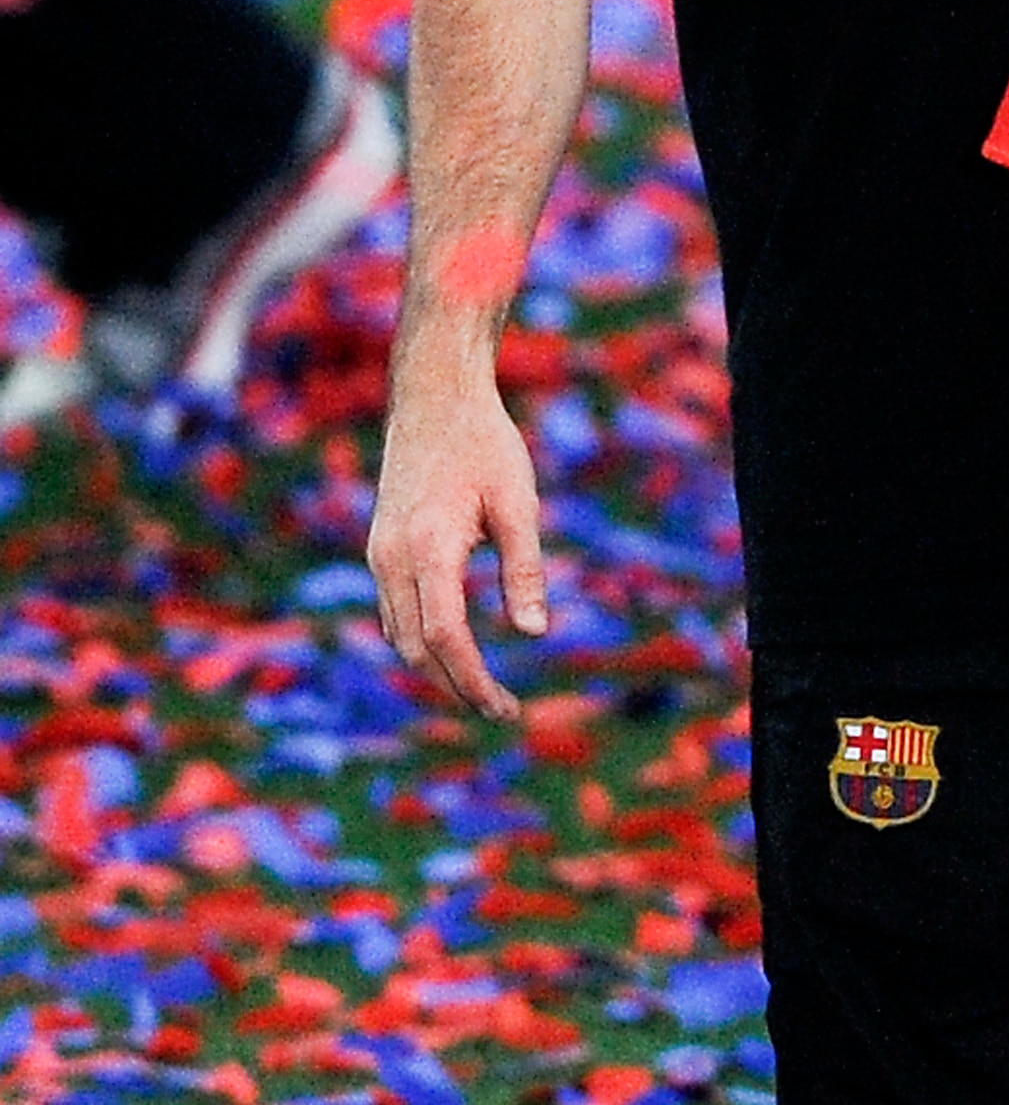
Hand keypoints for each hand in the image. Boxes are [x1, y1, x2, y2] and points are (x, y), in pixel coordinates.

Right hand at [369, 369, 547, 719]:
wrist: (434, 394)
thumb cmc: (484, 442)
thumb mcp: (517, 501)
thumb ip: (523, 568)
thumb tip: (533, 635)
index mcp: (428, 548)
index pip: (447, 638)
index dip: (474, 682)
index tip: (506, 710)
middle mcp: (392, 558)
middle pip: (416, 648)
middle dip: (456, 687)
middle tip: (501, 709)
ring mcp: (379, 553)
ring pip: (399, 634)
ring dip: (436, 668)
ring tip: (480, 688)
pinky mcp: (380, 546)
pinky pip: (395, 610)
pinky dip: (421, 639)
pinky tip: (453, 647)